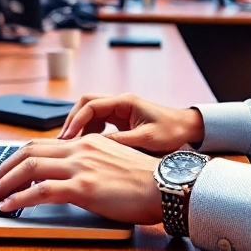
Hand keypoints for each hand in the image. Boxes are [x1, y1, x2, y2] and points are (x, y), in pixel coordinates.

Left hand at [0, 135, 161, 222]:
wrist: (166, 185)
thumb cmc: (145, 180)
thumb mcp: (113, 162)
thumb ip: (91, 163)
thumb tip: (73, 176)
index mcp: (86, 142)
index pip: (40, 144)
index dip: (16, 158)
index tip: (4, 172)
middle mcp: (79, 149)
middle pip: (27, 152)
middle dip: (2, 169)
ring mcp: (80, 167)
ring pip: (28, 168)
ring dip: (3, 183)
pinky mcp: (83, 188)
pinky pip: (40, 191)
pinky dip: (18, 198)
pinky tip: (8, 207)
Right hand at [58, 93, 203, 152]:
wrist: (187, 130)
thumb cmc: (171, 132)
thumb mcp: (146, 139)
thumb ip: (120, 141)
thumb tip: (95, 147)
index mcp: (125, 102)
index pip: (91, 105)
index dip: (76, 121)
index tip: (67, 138)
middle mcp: (119, 103)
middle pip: (85, 105)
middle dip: (72, 121)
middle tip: (62, 142)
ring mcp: (119, 111)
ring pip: (90, 114)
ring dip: (79, 128)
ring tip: (70, 147)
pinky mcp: (121, 121)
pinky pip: (98, 122)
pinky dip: (89, 132)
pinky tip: (86, 148)